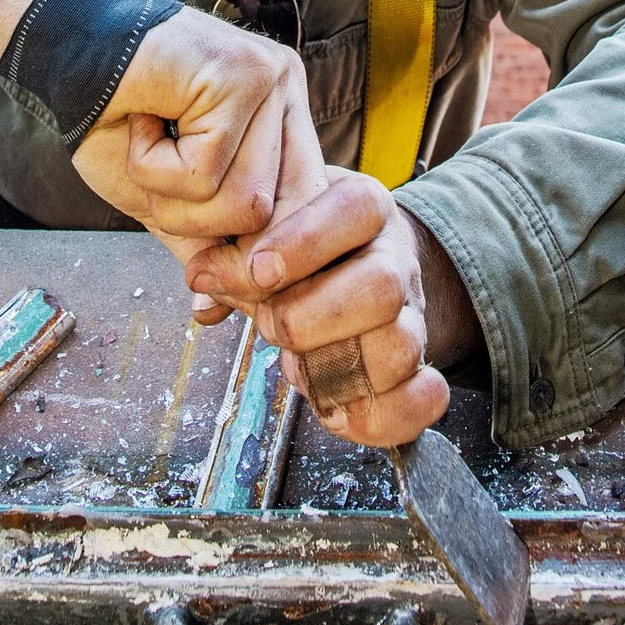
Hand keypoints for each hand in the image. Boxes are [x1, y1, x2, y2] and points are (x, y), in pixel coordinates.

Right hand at [71, 7, 326, 276]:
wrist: (61, 52)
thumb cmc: (112, 120)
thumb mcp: (169, 201)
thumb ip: (211, 245)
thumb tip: (243, 310)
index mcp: (280, 123)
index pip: (307, 214)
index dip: (265, 267)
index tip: (216, 301)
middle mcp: (287, 96)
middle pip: (291, 218)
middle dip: (235, 260)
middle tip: (193, 270)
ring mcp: (271, 81)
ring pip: (247, 204)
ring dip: (177, 202)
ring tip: (149, 150)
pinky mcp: (241, 75)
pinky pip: (206, 172)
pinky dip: (155, 167)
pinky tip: (142, 121)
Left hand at [185, 169, 451, 446]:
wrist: (359, 263)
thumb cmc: (300, 246)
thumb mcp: (269, 226)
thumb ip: (233, 252)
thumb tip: (203, 284)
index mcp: (363, 208)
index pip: (353, 209)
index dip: (306, 242)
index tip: (258, 271)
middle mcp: (395, 259)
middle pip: (382, 286)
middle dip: (310, 316)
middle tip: (266, 325)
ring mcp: (410, 316)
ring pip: (400, 346)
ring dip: (334, 370)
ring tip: (293, 367)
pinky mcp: (414, 369)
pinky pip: (422, 400)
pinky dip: (385, 416)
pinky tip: (337, 413)